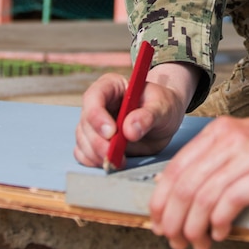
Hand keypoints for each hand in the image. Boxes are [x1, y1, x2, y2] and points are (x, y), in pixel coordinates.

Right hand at [73, 70, 188, 168]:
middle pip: (86, 122)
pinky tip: (110, 162)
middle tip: (113, 154)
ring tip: (117, 161)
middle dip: (97, 142)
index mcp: (112, 86)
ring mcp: (95, 123)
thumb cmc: (163, 105)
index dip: (97, 116)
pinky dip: (93, 160)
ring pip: (82, 139)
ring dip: (96, 154)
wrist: (165, 120)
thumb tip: (130, 130)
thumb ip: (148, 116)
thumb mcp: (163, 106)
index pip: (94, 97)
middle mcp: (99, 103)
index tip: (111, 133)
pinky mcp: (96, 141)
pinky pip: (84, 152)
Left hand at [148, 114, 248, 248]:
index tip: (159, 225)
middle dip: (176, 221)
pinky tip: (220, 233)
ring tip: (198, 243)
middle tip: (177, 242)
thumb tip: (170, 196)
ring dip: (196, 227)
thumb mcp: (236, 147)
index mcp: (217, 133)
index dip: (161, 202)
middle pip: (187, 186)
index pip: (175, 169)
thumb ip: (207, 164)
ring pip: (206, 196)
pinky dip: (220, 221)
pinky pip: (234, 200)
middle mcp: (231, 139)